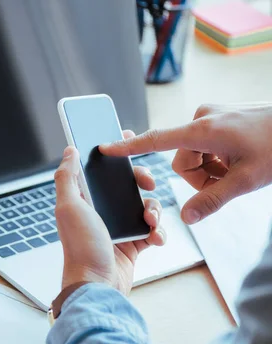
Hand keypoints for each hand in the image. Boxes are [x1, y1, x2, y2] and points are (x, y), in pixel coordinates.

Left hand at [55, 145, 165, 295]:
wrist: (98, 286)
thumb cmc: (81, 248)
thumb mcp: (68, 207)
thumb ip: (67, 177)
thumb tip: (70, 150)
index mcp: (83, 199)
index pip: (99, 169)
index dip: (113, 155)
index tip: (129, 139)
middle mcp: (100, 211)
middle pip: (127, 184)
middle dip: (141, 180)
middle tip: (148, 183)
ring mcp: (118, 227)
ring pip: (144, 205)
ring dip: (154, 209)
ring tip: (150, 221)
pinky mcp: (132, 244)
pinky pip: (152, 229)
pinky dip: (158, 232)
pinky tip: (155, 238)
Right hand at [100, 103, 271, 223]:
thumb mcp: (247, 180)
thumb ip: (212, 201)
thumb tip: (185, 218)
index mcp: (203, 130)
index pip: (156, 141)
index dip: (129, 148)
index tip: (105, 148)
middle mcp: (202, 118)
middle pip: (182, 160)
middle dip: (200, 177)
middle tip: (228, 182)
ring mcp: (211, 116)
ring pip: (194, 155)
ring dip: (211, 169)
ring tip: (237, 170)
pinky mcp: (218, 117)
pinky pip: (205, 145)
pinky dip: (218, 159)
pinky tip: (238, 159)